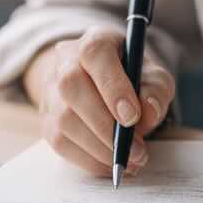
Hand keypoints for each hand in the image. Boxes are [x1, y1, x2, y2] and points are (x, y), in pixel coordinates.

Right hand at [25, 26, 176, 177]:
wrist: (105, 86)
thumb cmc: (132, 79)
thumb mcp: (154, 78)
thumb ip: (156, 90)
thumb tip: (148, 111)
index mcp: (96, 40)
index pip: (95, 53)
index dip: (113, 86)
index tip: (132, 117)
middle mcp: (66, 60)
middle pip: (72, 86)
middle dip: (105, 126)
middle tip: (136, 150)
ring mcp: (51, 89)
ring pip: (63, 119)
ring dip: (100, 148)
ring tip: (129, 160)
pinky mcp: (46, 118)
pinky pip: (60, 143)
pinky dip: (88, 159)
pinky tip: (110, 163)